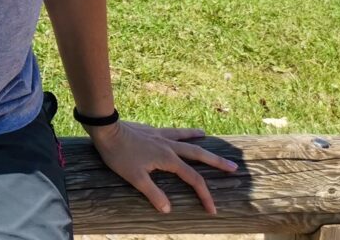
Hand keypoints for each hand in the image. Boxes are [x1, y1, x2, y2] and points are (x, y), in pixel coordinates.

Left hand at [86, 119, 238, 214]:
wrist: (105, 129)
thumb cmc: (119, 154)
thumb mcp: (135, 178)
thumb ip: (153, 193)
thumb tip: (168, 210)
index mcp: (168, 159)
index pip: (194, 179)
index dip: (205, 195)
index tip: (212, 209)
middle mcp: (169, 145)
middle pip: (198, 154)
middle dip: (216, 161)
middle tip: (233, 167)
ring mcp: (160, 135)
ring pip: (184, 137)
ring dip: (197, 138)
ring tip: (206, 135)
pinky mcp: (150, 130)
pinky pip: (171, 131)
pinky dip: (179, 131)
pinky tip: (177, 131)